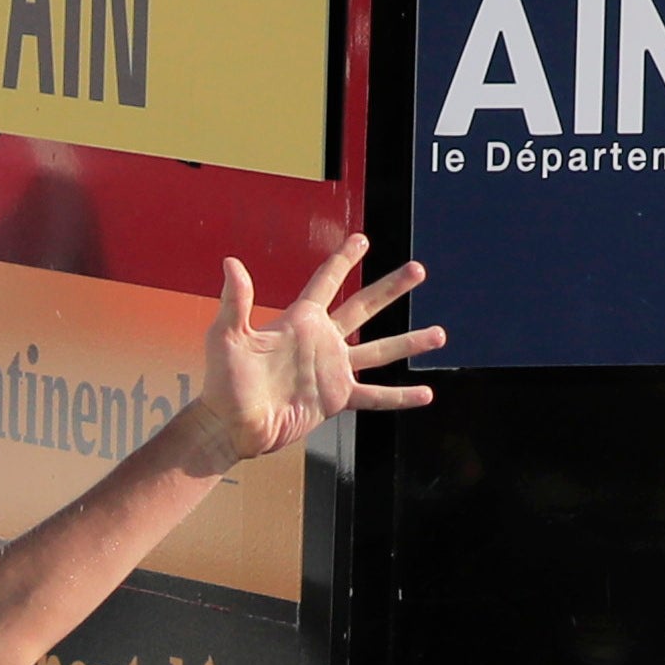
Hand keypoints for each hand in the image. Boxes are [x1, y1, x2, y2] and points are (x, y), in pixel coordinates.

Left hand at [168, 241, 439, 476]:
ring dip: (409, 342)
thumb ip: (235, 300)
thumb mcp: (228, 336)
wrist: (233, 425)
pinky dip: (400, 396)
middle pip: (364, 307)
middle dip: (391, 288)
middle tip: (418, 270)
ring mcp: (332, 370)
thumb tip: (231, 262)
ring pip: (380, 350)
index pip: (326, 282)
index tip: (362, 239)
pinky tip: (425, 394)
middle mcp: (322, 341)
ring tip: (439, 334)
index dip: (343, 260)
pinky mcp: (337, 398)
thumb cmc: (224, 381)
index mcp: (300, 321)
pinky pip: (375, 395)